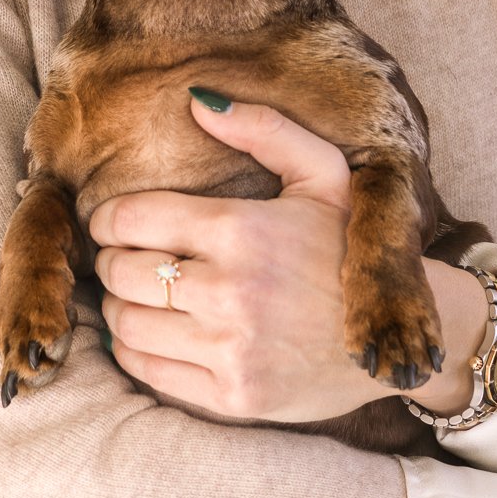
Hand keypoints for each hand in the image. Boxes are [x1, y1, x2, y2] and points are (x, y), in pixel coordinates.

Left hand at [88, 93, 394, 422]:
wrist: (391, 338)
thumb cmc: (347, 249)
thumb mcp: (323, 174)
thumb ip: (263, 129)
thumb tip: (197, 100)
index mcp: (243, 229)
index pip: (130, 220)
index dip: (105, 219)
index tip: (109, 223)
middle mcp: (231, 290)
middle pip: (120, 272)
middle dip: (111, 260)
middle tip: (123, 257)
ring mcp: (231, 349)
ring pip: (126, 323)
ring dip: (119, 306)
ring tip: (137, 294)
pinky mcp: (233, 397)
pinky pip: (148, 370)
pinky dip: (134, 350)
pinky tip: (152, 332)